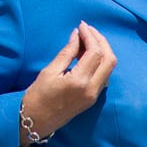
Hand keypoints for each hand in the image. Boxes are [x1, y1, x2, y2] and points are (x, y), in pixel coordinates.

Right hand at [20, 23, 115, 142]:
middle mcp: (92, 89)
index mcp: (80, 82)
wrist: (37, 121)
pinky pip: (104, 75)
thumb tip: (77, 35)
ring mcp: (95, 95)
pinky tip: (87, 54)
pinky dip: (100, 61)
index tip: (81, 26)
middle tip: (87, 30)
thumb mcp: (50, 71)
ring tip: (85, 40)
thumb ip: (67, 52)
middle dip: (101, 41)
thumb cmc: (38, 96)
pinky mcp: (94, 98)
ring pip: (109, 67)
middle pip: (109, 59)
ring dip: (102, 50)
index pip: (95, 52)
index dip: (90, 36)